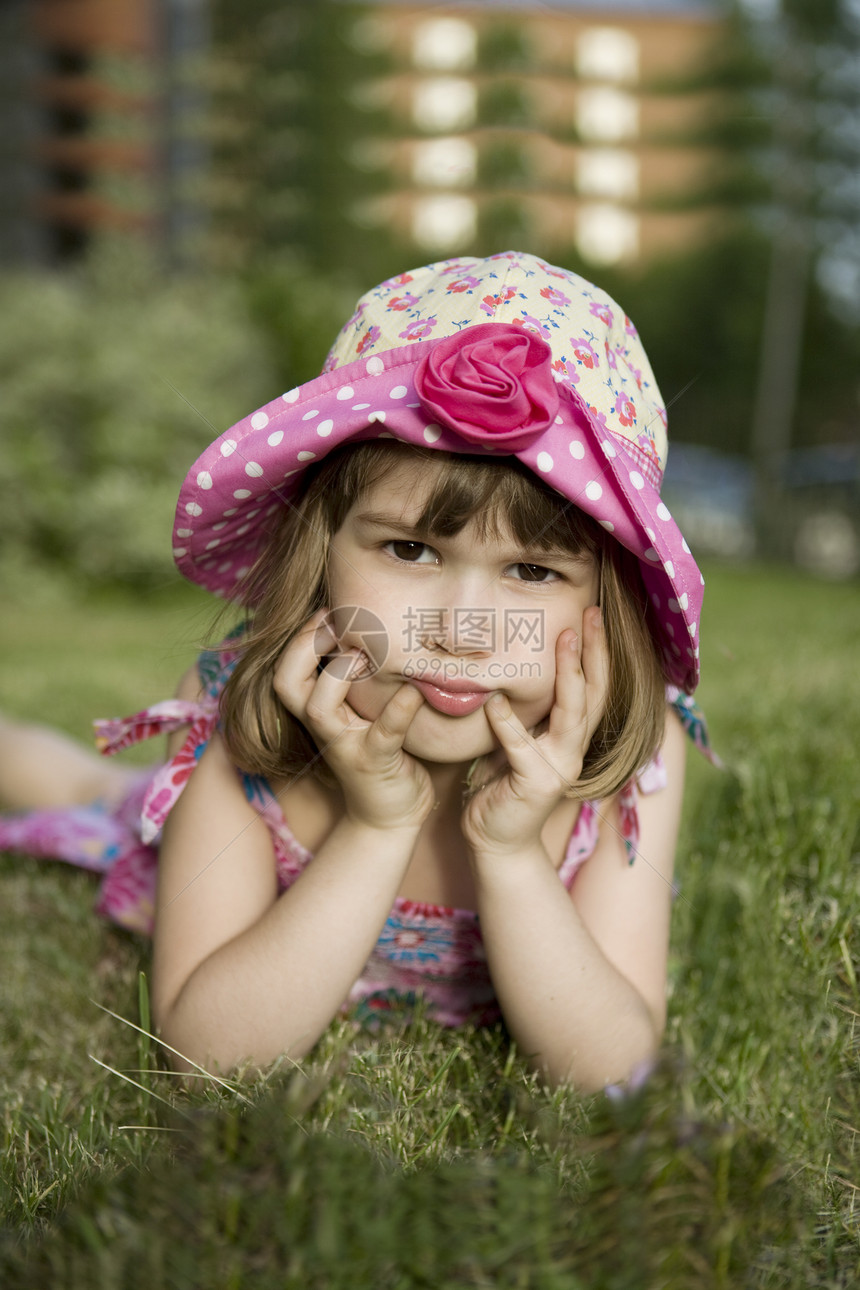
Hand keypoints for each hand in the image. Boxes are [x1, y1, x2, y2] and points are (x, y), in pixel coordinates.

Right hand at [273, 611, 434, 831]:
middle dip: (304, 646)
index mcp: (316, 707)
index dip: (301, 636)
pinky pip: (383, 735)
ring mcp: (346, 746)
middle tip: (335, 620)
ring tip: (364, 654)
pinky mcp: (376, 763)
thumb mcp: (364, 706)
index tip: (328, 609)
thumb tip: (375, 621)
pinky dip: (399, 711)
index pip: (286, 667)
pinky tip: (415, 691)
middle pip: (285, 683)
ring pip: (319, 709)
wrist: (390, 812)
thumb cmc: (380, 746)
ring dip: (338, 674)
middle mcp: (323, 726)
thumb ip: (359, 673)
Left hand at [462, 609, 608, 858]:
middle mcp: (574, 750)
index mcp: (571, 737)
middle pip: (594, 694)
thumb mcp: (514, 739)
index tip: (592, 614)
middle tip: (591, 615)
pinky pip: (521, 748)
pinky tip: (496, 702)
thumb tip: (507, 665)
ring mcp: (560, 768)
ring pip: (572, 715)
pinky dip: (508, 725)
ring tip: (564, 639)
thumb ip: (522, 710)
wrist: (496, 838)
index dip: (595, 652)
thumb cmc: (502, 785)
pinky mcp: (536, 785)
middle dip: (593, 652)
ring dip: (570, 675)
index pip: (593, 688)